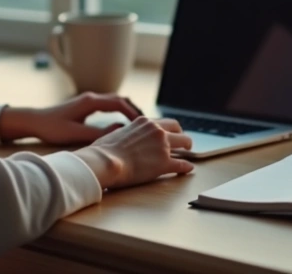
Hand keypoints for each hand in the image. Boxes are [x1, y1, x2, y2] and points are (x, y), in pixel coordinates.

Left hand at [0, 92, 142, 144]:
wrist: (34, 120)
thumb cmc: (52, 128)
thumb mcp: (76, 134)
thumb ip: (99, 133)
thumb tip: (121, 129)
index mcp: (91, 102)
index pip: (120, 103)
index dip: (134, 113)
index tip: (145, 124)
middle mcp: (92, 98)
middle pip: (121, 99)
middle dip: (135, 110)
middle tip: (148, 123)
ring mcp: (89, 100)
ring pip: (115, 101)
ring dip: (128, 110)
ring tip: (139, 124)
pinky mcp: (85, 106)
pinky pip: (109, 105)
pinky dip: (120, 111)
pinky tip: (123, 123)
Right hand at [73, 117, 193, 189]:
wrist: (105, 162)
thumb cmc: (103, 150)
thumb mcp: (116, 133)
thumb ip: (125, 133)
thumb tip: (122, 137)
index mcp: (144, 122)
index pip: (163, 122)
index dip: (169, 129)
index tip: (170, 134)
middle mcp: (156, 131)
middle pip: (178, 129)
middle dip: (182, 135)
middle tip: (183, 143)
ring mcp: (162, 146)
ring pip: (185, 143)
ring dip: (188, 148)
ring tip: (188, 154)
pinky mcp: (164, 163)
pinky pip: (182, 164)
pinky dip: (186, 167)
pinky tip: (187, 169)